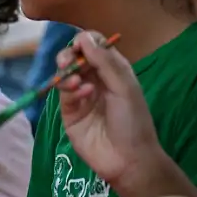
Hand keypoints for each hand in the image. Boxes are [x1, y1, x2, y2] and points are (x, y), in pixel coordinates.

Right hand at [55, 31, 161, 185]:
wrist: (127, 159)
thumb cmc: (133, 121)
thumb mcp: (125, 87)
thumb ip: (105, 62)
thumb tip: (83, 37)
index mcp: (114, 71)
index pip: (95, 47)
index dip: (86, 42)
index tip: (80, 44)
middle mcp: (96, 80)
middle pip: (75, 58)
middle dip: (69, 55)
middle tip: (68, 61)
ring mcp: (81, 97)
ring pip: (65, 74)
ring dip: (67, 73)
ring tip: (75, 82)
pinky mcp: (69, 113)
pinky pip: (64, 95)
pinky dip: (70, 90)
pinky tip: (82, 95)